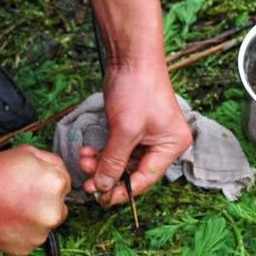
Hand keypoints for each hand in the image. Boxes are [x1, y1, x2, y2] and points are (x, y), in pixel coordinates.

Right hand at [0, 146, 70, 255]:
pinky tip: (6, 222)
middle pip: (58, 210)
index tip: (31, 184)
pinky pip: (29, 241)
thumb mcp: (27, 153)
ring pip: (43, 227)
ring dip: (33, 220)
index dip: (47, 184)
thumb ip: (52, 162)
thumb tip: (61, 173)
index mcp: (56, 185)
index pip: (65, 186)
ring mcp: (39, 233)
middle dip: (44, 204)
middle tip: (20, 198)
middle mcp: (53, 212)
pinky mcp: (25, 249)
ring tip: (10, 209)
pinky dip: (21, 234)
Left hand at [78, 64, 191, 206]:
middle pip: (133, 171)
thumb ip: (114, 161)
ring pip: (122, 160)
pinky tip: (87, 150)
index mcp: (171, 146)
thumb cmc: (137, 89)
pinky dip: (102, 151)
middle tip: (87, 181)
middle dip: (108, 174)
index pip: (146, 178)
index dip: (123, 191)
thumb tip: (104, 187)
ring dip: (101, 162)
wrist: (130, 57)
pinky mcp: (132, 127)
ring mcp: (147, 135)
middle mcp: (163, 143)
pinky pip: (117, 147)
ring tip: (83, 159)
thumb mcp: (125, 130)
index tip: (102, 198)